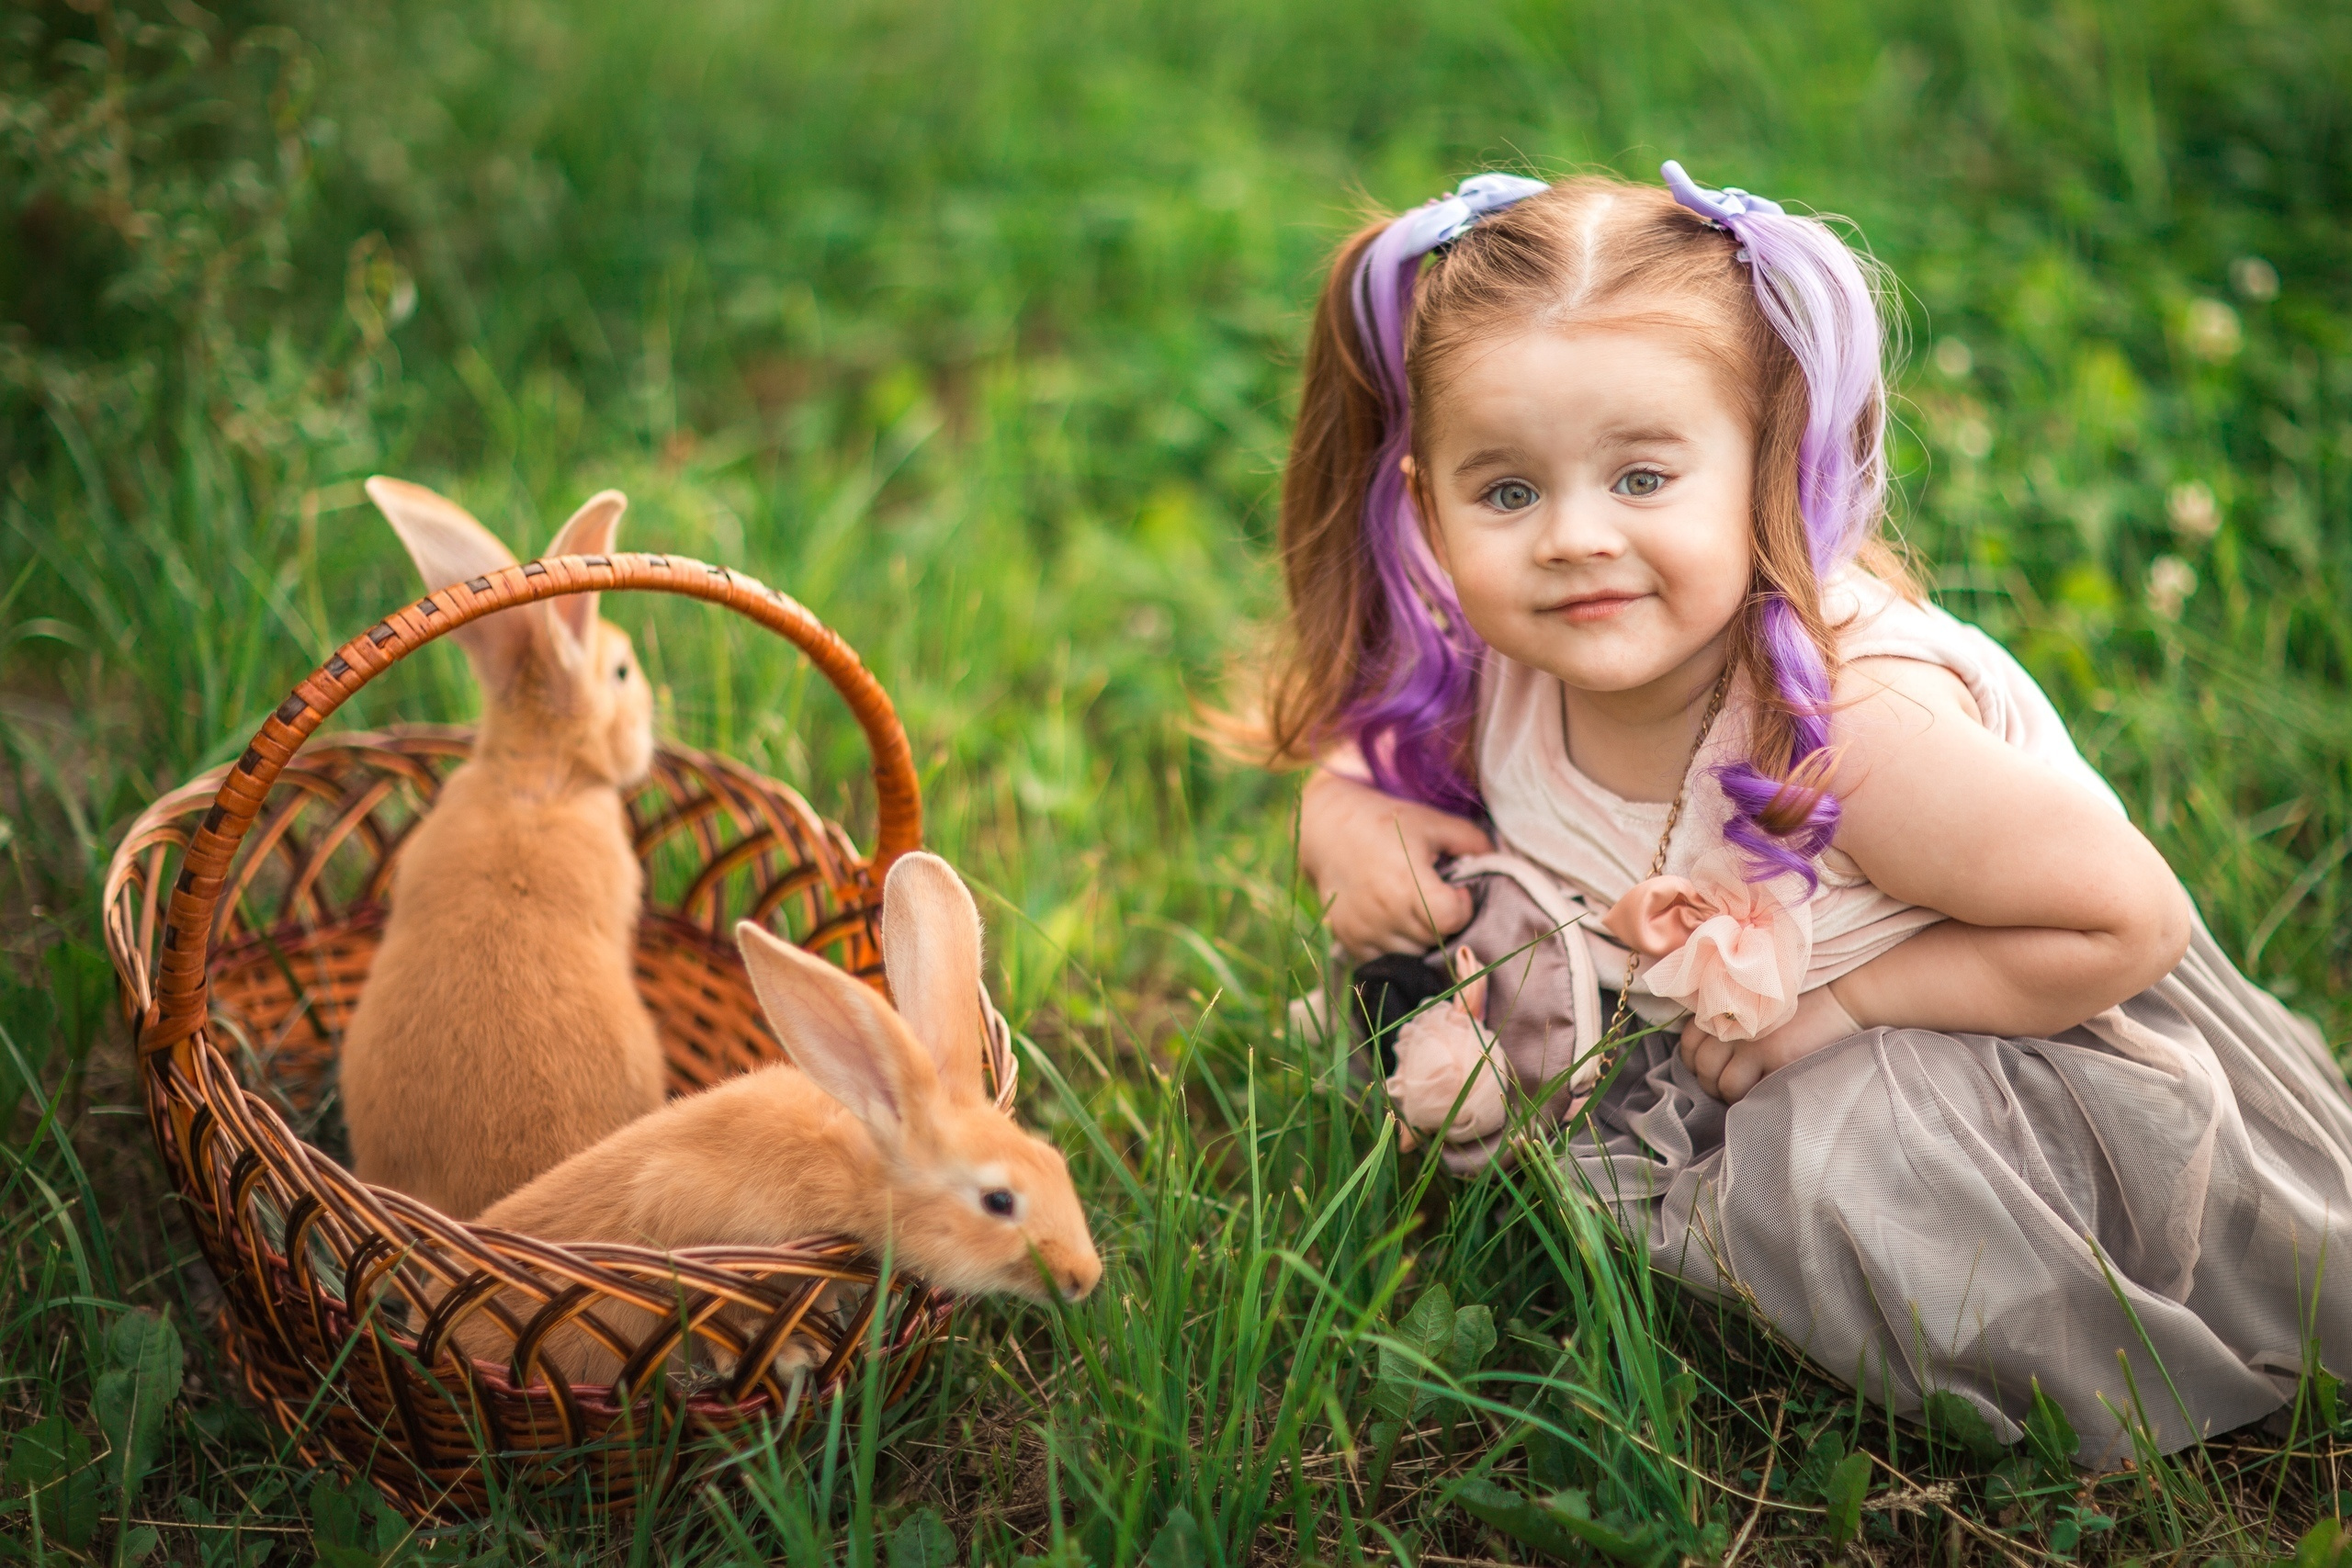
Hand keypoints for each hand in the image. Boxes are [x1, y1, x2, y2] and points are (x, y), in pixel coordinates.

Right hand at [1298, 770, 1493, 958]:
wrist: (1327, 830)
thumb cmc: (1385, 822)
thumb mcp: (1432, 821)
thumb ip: (1471, 841)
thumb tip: (1498, 863)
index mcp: (1407, 883)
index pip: (1452, 919)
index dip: (1463, 907)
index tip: (1456, 891)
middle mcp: (1385, 912)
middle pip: (1435, 939)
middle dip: (1445, 923)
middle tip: (1437, 898)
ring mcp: (1365, 931)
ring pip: (1413, 955)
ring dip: (1422, 938)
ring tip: (1416, 910)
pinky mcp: (1350, 941)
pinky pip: (1386, 961)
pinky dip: (1397, 947)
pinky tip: (1395, 921)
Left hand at [1678, 984, 1861, 1103]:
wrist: (1841, 1002)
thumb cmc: (1799, 1010)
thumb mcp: (1758, 1009)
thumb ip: (1730, 1026)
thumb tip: (1703, 1062)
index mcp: (1726, 1008)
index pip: (1689, 1042)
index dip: (1694, 1061)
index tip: (1709, 1069)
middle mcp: (1733, 1024)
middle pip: (1702, 1066)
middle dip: (1711, 1083)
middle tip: (1730, 1086)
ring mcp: (1752, 1041)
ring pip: (1721, 1084)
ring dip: (1730, 1096)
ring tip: (1747, 1093)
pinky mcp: (1775, 1057)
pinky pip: (1748, 1092)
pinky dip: (1751, 1099)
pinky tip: (1765, 1093)